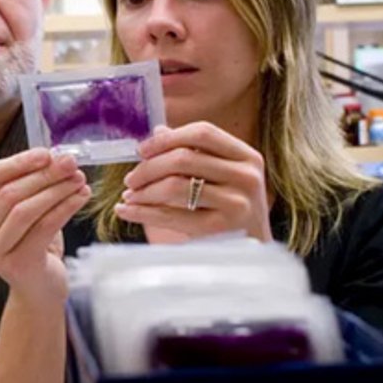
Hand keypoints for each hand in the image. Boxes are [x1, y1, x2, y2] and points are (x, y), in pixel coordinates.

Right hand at [0, 148, 91, 305]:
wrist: (40, 288)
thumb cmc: (34, 245)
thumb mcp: (26, 212)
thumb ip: (31, 185)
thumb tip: (57, 156)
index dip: (17, 162)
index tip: (46, 154)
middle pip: (8, 193)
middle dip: (44, 174)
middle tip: (70, 164)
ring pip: (25, 209)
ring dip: (57, 190)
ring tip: (79, 179)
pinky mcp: (17, 264)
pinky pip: (43, 227)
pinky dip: (65, 207)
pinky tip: (81, 197)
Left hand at [116, 122, 271, 242]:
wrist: (255, 251)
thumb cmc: (233, 208)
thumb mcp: (224, 176)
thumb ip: (195, 152)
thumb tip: (158, 132)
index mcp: (247, 156)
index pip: (202, 133)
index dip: (166, 139)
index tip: (141, 150)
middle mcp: (246, 176)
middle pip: (184, 158)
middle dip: (149, 168)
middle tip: (130, 179)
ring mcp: (236, 203)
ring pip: (176, 186)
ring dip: (144, 191)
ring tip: (129, 196)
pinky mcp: (221, 229)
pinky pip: (172, 216)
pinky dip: (143, 212)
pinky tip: (127, 211)